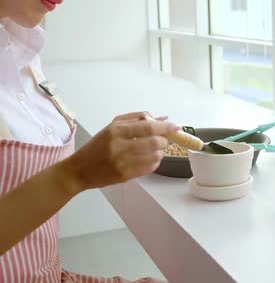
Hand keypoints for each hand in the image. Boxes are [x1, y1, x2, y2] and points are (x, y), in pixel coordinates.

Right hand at [61, 111, 178, 190]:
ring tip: (157, 149)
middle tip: (165, 139)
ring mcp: (122, 162)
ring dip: (161, 152)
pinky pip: (149, 168)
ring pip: (155, 156)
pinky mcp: (125, 175)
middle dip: (165, 140)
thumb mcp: (112, 127)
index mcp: (116, 130)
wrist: (79, 170)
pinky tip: (150, 158)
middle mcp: (119, 146)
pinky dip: (155, 162)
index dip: (166, 127)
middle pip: (154, 142)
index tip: (176, 126)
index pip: (148, 127)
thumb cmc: (98, 146)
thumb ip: (137, 119)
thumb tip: (163, 118)